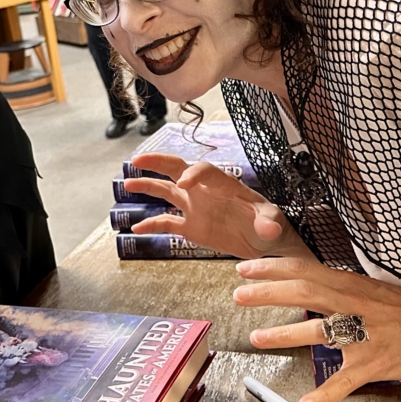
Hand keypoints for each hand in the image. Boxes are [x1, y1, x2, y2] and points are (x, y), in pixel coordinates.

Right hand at [124, 153, 314, 259]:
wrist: (266, 241)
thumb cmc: (271, 224)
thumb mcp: (273, 222)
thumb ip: (269, 222)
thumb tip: (270, 227)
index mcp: (224, 184)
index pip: (205, 171)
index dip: (194, 173)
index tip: (183, 182)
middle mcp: (205, 191)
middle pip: (178, 169)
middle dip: (158, 162)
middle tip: (138, 160)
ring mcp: (196, 208)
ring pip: (167, 191)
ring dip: (148, 186)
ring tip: (128, 183)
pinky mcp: (191, 227)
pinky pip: (167, 223)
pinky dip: (152, 224)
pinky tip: (136, 228)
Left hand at [233, 256, 400, 401]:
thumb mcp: (372, 288)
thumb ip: (340, 288)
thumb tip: (308, 286)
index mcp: (352, 285)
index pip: (305, 269)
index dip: (272, 268)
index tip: (246, 268)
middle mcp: (354, 305)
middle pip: (304, 292)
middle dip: (267, 293)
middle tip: (239, 295)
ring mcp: (364, 334)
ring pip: (318, 331)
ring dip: (284, 334)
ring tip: (257, 338)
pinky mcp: (375, 363)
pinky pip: (345, 381)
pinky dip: (324, 394)